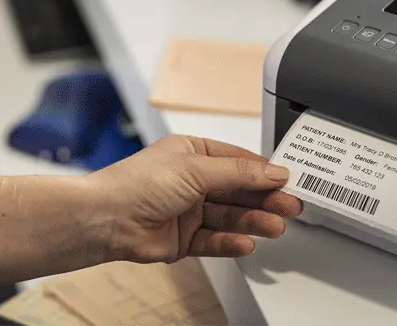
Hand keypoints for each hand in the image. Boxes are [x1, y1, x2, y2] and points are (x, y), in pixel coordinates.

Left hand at [84, 135, 302, 263]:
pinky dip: (231, 242)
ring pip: (229, 217)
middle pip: (237, 191)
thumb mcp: (195, 169)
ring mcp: (188, 211)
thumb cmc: (138, 183)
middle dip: (264, 199)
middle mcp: (191, 181)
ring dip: (253, 221)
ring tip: (275, 226)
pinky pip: (214, 240)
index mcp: (192, 154)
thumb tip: (272, 169)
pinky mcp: (183, 239)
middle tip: (290, 206)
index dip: (263, 171)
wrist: (106, 219)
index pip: (237, 161)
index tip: (288, 179)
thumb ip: (238, 172)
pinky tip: (247, 243)